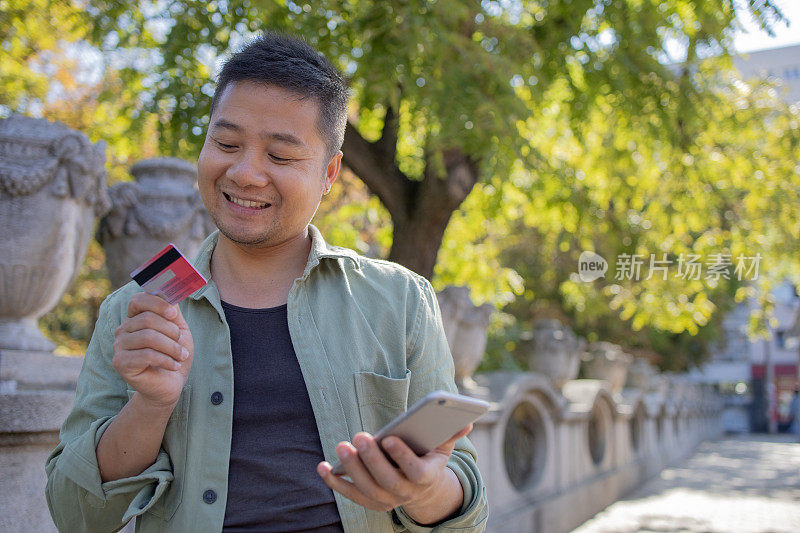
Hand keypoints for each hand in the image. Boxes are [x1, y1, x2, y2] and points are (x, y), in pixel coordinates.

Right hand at [112, 292, 193, 407]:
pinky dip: (166, 360)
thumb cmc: (173, 354)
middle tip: (181, 343)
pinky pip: (146, 355)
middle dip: (171, 331)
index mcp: (135, 318)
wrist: (170, 384)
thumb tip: (169, 293)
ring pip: (148, 337)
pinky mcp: (120, 363)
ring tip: (181, 356)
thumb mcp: (178, 329)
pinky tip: (174, 366)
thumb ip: (172, 311)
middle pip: (147, 319)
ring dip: (171, 347)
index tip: (173, 314)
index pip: (138, 300)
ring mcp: (119, 346)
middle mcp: (123, 330)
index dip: (157, 303)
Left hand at [316, 424, 472, 520]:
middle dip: (371, 459)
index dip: (401, 455)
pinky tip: (321, 466)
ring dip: (352, 469)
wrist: (422, 490)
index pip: (414, 470)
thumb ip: (451, 433)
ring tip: (341, 446)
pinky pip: (350, 494)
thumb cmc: (429, 458)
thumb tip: (467, 419)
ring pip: (367, 489)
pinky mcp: (370, 502)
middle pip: (386, 480)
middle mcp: (406, 493)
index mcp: (426, 477)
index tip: (388, 437)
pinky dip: (334, 482)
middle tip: (359, 437)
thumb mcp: (442, 447)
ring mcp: (387, 500)